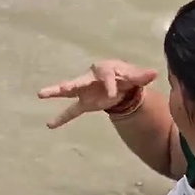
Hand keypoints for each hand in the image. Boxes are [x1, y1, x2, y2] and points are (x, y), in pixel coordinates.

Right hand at [36, 60, 158, 128]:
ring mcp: (84, 90)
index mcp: (104, 69)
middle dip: (71, 84)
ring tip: (41, 94)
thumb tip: (154, 73)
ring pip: (68, 91)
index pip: (105, 76)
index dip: (109, 85)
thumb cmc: (125, 76)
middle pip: (79, 80)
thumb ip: (142, 76)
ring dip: (56, 92)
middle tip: (63, 87)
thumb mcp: (135, 76)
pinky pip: (71, 111)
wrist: (120, 84)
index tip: (112, 95)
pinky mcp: (84, 102)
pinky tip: (50, 124)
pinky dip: (61, 118)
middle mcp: (90, 78)